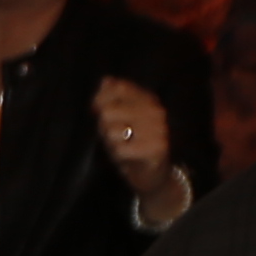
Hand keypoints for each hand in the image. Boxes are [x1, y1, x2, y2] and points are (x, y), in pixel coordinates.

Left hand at [92, 76, 178, 195]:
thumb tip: (106, 81)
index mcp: (148, 98)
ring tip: (123, 146)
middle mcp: (156, 110)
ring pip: (112, 131)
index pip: (118, 87)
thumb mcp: (119, 118)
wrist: (153, 174)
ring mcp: (159, 129)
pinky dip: (119, 156)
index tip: (96, 110)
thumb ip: (112, 98)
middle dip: (104, 127)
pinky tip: (129, 157)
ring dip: (111, 143)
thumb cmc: (132, 144)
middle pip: (108, 111)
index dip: (100, 99)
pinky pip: (120, 149)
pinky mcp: (157, 148)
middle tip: (115, 137)